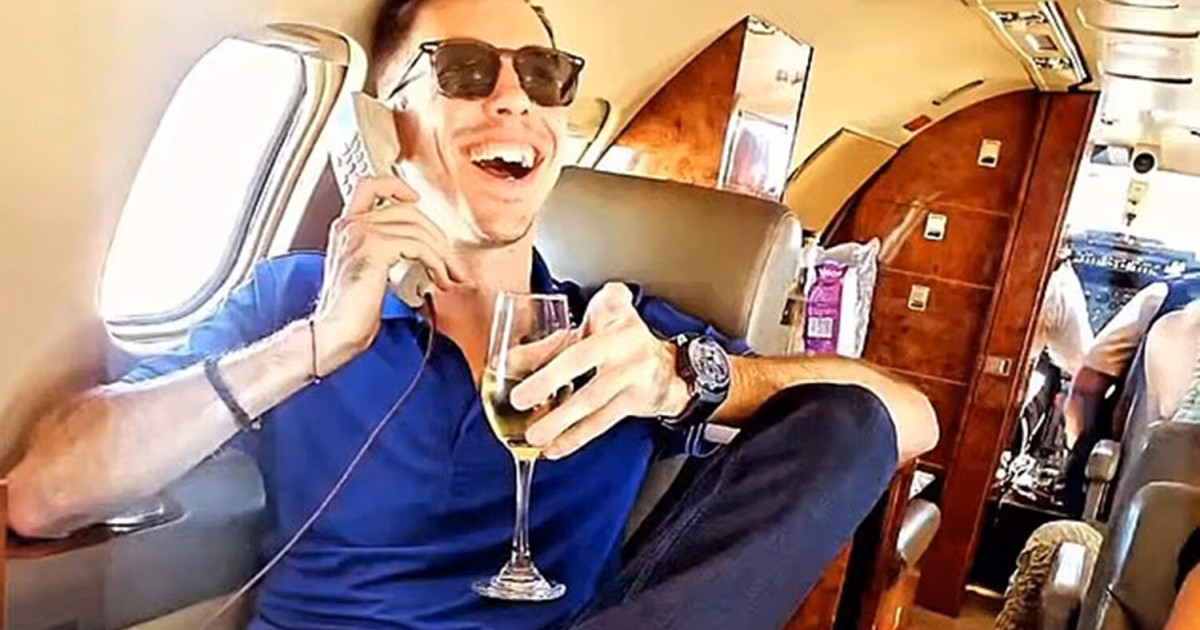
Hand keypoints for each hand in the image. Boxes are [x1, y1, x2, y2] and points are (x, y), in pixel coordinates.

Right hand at [311, 176, 466, 372]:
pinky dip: (436, 262)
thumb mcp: (367, 273)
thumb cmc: (350, 314)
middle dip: (437, 235)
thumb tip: (419, 250)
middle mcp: (350, 225)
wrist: (335, 332)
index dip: (396, 185)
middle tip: (451, 261)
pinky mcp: (374, 248)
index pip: (369, 186)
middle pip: (407, 210)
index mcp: (345, 228)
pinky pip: (418, 245)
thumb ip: (383, 252)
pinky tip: (439, 279)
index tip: (415, 198)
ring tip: (449, 275)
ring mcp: (360, 233)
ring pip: (417, 228)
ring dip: (442, 254)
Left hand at [510, 283, 689, 459]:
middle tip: (519, 399)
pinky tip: (555, 447)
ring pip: (592, 400)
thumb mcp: (593, 326)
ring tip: (533, 435)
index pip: (596, 315)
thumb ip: (553, 341)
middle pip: (583, 359)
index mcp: (614, 318)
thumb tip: (510, 360)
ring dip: (560, 421)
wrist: (670, 368)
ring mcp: (634, 374)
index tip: (518, 357)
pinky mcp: (637, 401)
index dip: (558, 340)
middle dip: (549, 381)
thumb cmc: (621, 340)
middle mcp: (626, 344)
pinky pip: (602, 422)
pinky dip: (576, 437)